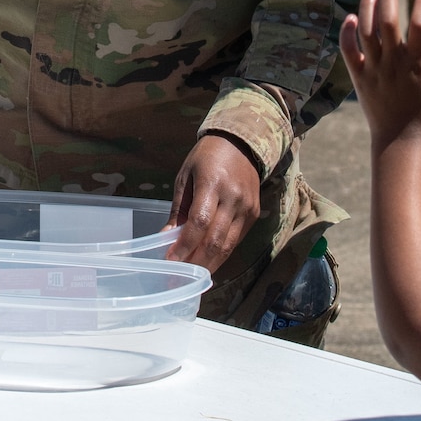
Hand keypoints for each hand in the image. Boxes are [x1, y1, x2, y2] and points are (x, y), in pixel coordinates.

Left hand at [168, 134, 262, 270]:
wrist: (242, 143)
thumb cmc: (207, 158)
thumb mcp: (185, 177)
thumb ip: (178, 209)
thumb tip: (167, 238)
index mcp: (213, 183)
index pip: (199, 222)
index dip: (185, 245)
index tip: (170, 260)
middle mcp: (233, 197)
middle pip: (216, 239)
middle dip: (196, 262)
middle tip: (178, 277)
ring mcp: (247, 207)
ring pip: (228, 245)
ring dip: (209, 264)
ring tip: (191, 276)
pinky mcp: (254, 214)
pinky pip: (236, 240)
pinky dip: (220, 254)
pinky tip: (207, 261)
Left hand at [341, 0, 420, 150]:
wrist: (399, 136)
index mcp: (416, 62)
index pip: (419, 25)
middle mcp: (393, 62)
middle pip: (388, 21)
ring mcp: (374, 68)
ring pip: (366, 30)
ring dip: (368, 6)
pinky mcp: (359, 76)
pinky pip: (348, 50)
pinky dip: (348, 31)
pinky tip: (352, 17)